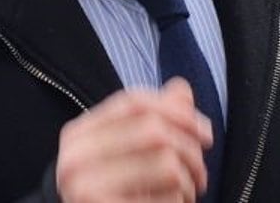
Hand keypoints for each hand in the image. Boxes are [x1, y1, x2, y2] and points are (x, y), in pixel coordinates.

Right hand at [54, 79, 210, 202]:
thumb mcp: (129, 154)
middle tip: (201, 172)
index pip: (133, 103)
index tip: (205, 131)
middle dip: (189, 149)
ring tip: (188, 192)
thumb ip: (152, 119)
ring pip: (166, 164)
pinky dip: (180, 200)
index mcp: (78, 135)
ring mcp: (86, 188)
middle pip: (154, 130)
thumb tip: (181, 88)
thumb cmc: (114, 194)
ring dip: (189, 180)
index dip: (175, 111)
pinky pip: (167, 198)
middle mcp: (75, 159)